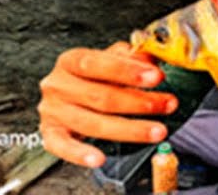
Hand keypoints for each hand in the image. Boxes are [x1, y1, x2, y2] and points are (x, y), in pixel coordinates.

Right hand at [38, 41, 178, 166]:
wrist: (63, 99)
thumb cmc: (89, 80)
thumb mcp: (107, 62)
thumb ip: (128, 58)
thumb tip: (151, 60)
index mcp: (69, 61)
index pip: (95, 63)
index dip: (127, 71)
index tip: (156, 76)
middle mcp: (57, 85)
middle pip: (99, 96)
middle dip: (138, 102)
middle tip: (167, 104)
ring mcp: (52, 111)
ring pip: (91, 124)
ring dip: (129, 130)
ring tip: (157, 131)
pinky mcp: (50, 134)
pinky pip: (64, 147)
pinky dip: (80, 154)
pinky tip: (100, 158)